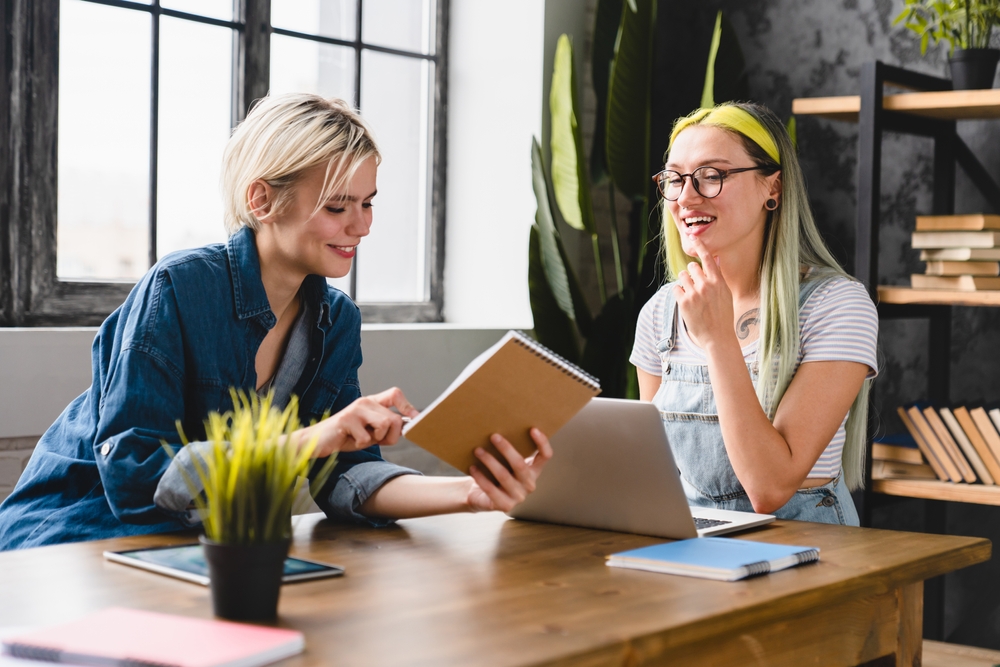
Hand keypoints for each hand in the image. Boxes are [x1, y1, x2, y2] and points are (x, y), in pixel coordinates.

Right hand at [297, 387, 418, 457]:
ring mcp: (356, 409)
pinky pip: (366, 438)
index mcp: (371, 402)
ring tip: (361, 439)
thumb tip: (407, 427)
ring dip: (375, 439)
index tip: (415, 419)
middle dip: (390, 437)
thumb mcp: (370, 432)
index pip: (395, 394)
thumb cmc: (346, 437)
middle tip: (374, 441)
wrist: (317, 441)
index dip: (407, 406)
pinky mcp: (346, 419)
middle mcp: (365, 401)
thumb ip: (385, 428)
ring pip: (385, 425)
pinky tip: (349, 440)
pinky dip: (360, 445)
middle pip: (395, 419)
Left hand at [465, 428, 552, 512]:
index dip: (542, 443)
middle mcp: (529, 484)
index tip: (532, 429)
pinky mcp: (506, 506)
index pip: (545, 456)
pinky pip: (492, 490)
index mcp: (534, 471)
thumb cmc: (494, 473)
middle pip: (520, 465)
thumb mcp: (504, 461)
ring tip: (478, 450)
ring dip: (489, 461)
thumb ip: (508, 449)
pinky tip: (473, 467)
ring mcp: (519, 497)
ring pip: (504, 476)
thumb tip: (498, 426)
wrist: (480, 495)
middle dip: (506, 449)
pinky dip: (481, 477)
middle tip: (493, 436)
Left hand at [673, 234, 733, 349]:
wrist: (717, 335)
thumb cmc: (722, 314)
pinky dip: (679, 293)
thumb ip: (718, 275)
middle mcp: (706, 285)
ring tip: (692, 296)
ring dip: (685, 283)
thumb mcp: (725, 293)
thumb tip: (716, 258)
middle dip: (692, 274)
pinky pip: (676, 288)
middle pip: (691, 266)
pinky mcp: (683, 302)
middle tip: (696, 287)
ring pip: (682, 276)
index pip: (708, 258)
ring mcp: (694, 293)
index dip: (700, 245)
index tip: (692, 236)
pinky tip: (687, 303)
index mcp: (718, 281)